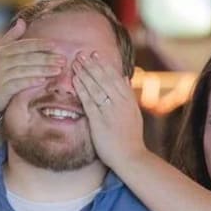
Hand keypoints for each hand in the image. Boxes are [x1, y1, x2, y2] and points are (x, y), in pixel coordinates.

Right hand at [0, 19, 65, 115]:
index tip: (57, 46)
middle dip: (46, 58)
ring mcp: (0, 75)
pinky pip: (19, 83)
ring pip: (25, 69)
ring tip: (58, 70)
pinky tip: (43, 81)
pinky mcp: (2, 89)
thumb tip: (22, 21)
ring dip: (43, 69)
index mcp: (3, 50)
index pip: (25, 45)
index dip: (41, 44)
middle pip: (27, 57)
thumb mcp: (1, 53)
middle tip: (63, 59)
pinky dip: (31, 81)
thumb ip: (12, 37)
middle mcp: (1, 60)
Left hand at [72, 52, 146, 169]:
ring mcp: (110, 111)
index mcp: (129, 101)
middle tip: (82, 53)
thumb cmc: (131, 138)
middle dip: (93, 65)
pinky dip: (82, 89)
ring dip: (86, 73)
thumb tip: (125, 78)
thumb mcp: (134, 114)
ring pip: (97, 87)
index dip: (105, 65)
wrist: (131, 157)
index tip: (96, 55)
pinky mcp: (100, 121)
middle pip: (105, 79)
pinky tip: (75, 80)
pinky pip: (89, 101)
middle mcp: (120, 103)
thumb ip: (128, 96)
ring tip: (76, 62)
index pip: (116, 77)